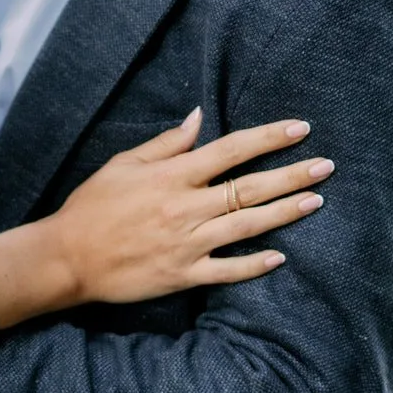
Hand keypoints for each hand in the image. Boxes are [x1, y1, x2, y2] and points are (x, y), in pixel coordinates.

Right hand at [50, 111, 330, 303]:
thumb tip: (198, 117)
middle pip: (250, 188)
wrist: (66, 259)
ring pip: (247, 226)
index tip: (300, 128)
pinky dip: (254, 265)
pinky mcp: (183, 275)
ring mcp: (188, 244)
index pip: (231, 150)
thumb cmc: (91, 207)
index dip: (269, 138)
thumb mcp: (122, 164)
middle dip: (292, 175)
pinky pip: (227, 271)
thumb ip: (165, 144)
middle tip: (326, 166)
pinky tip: (280, 257)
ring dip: (285, 213)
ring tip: (317, 201)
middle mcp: (186, 208)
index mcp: (172, 176)